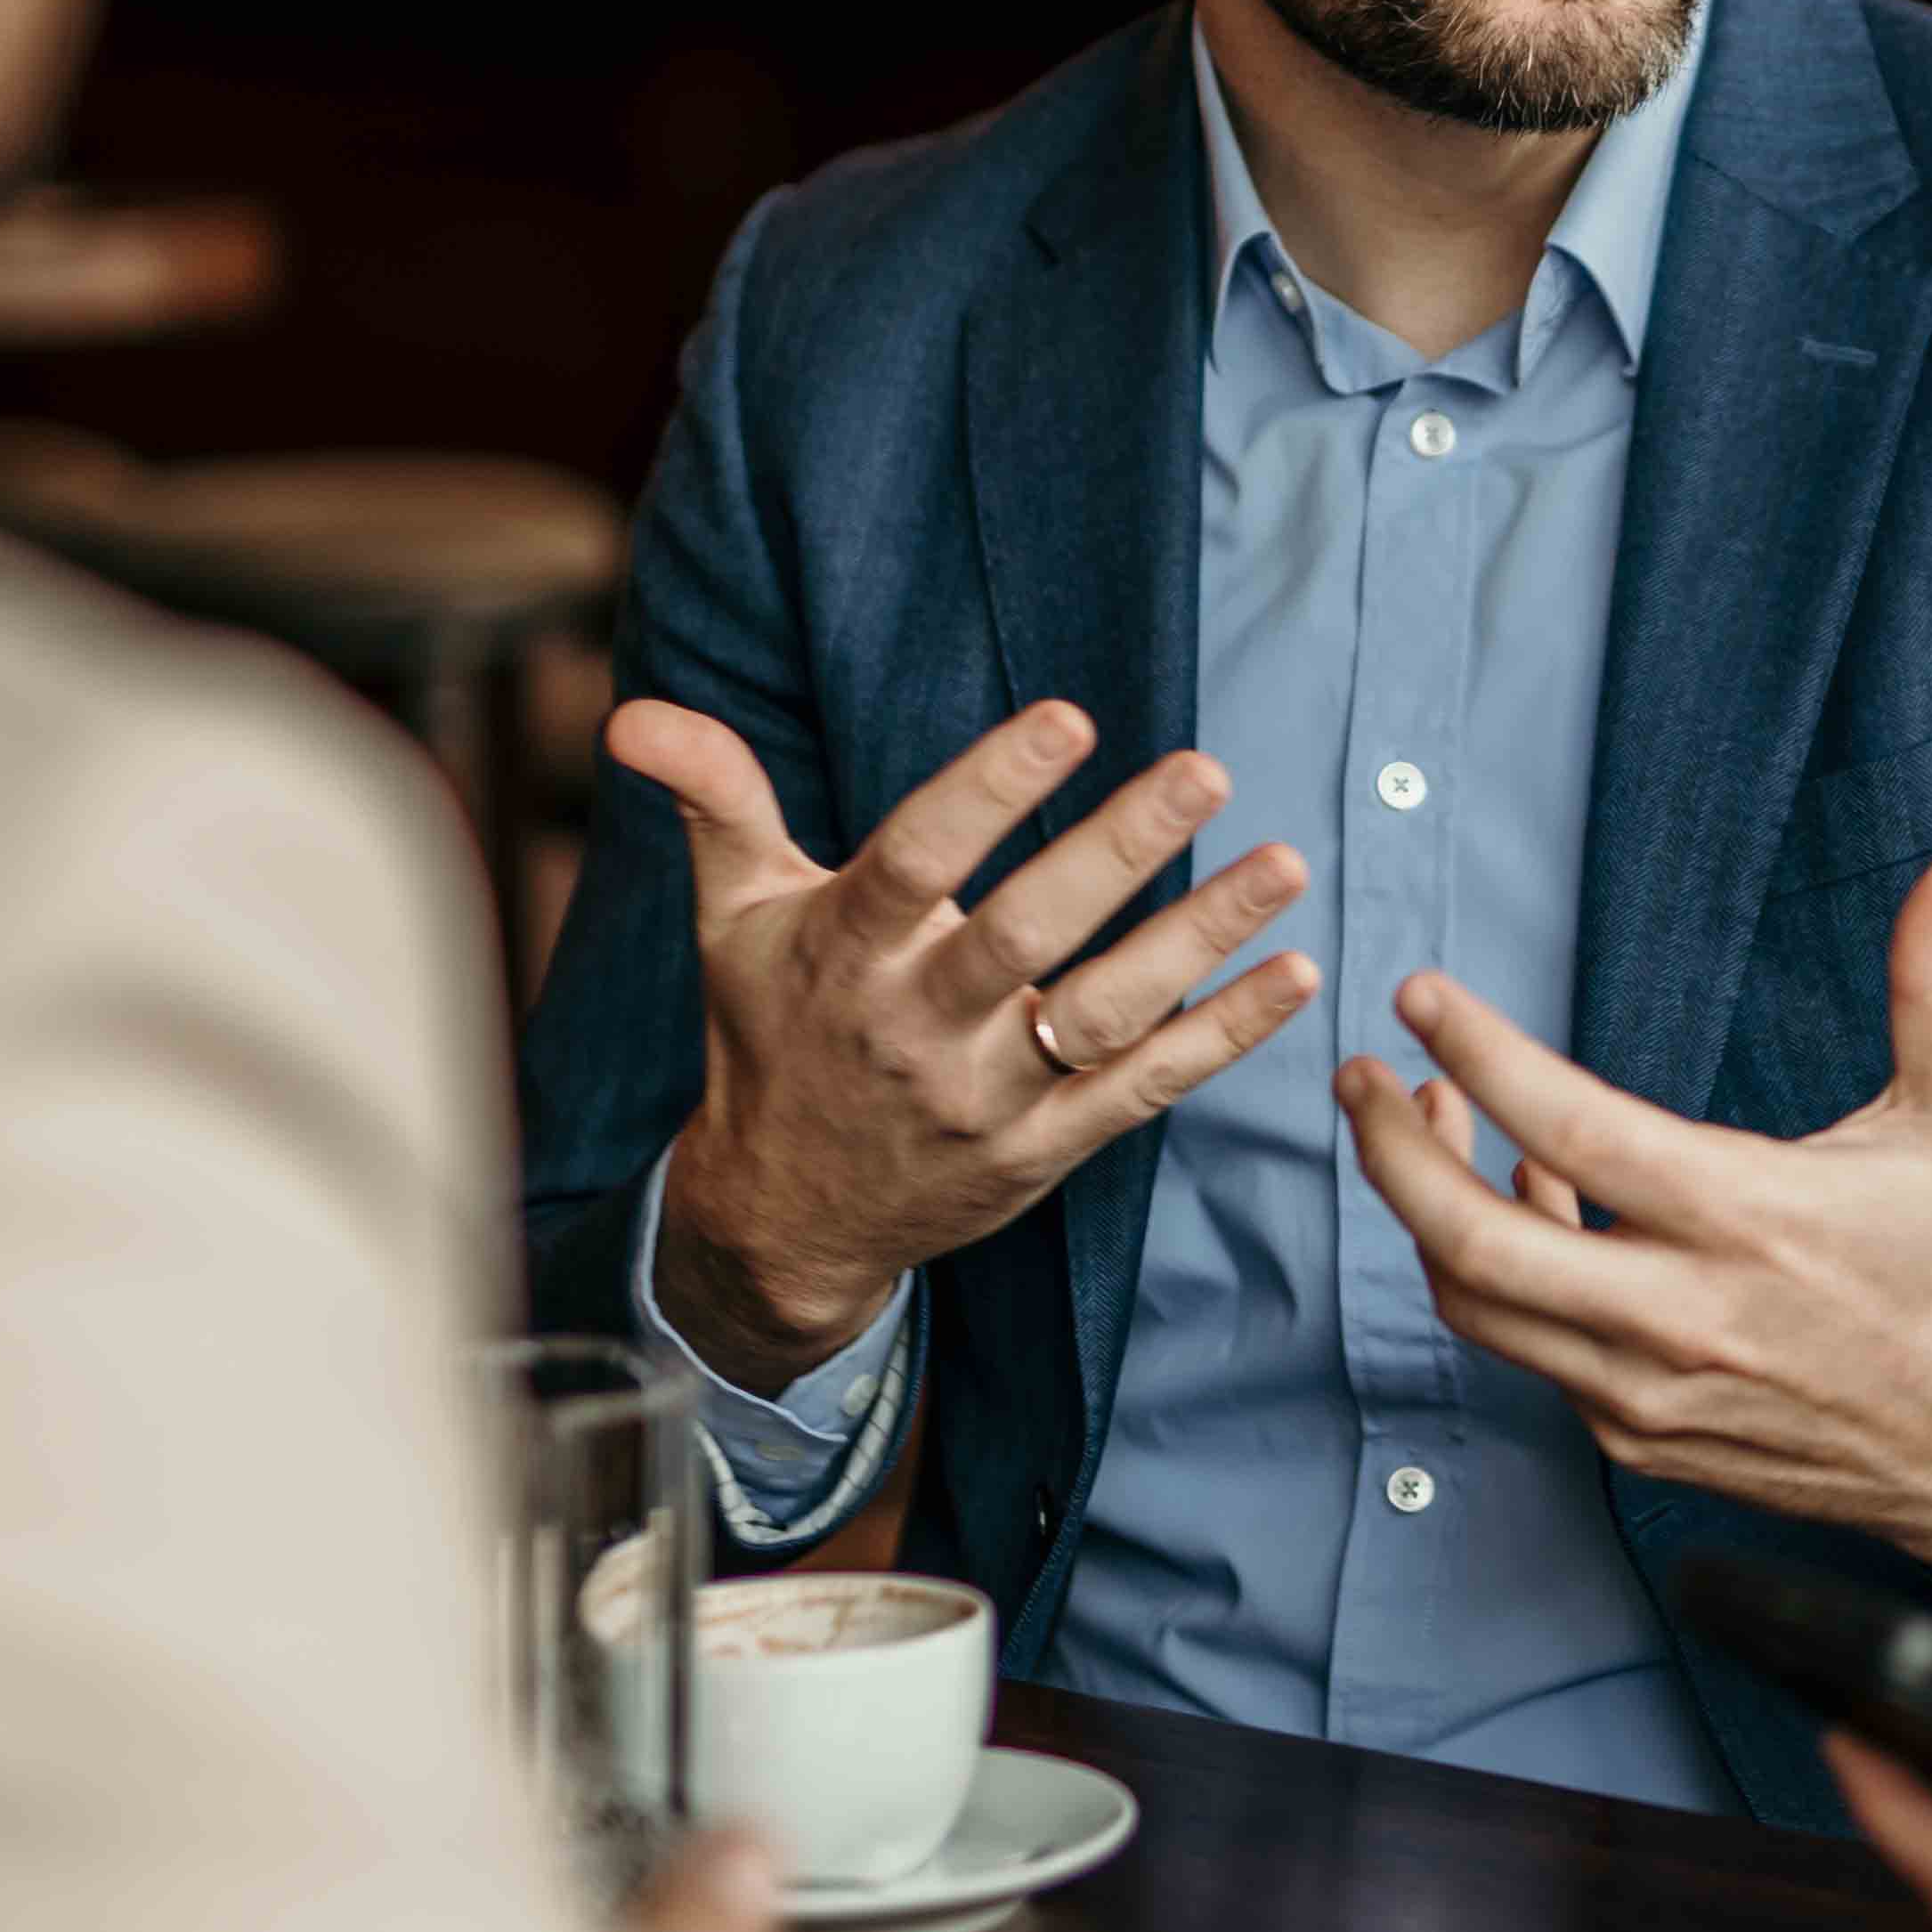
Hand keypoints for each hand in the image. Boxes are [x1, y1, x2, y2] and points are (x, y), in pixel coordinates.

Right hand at [621, 697, 1318, 1389]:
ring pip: (1106, 1014)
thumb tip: (634, 714)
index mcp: (842, 955)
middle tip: (1206, 771)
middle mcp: (915, 1028)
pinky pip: (1147, 1089)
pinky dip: (1226, 1035)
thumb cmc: (771, 1031)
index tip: (1069, 716)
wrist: (784, 1216)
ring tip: (1286, 866)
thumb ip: (715, 801)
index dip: (991, 788)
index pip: (919, 859)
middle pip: (1027, 934)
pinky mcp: (1043, 1151)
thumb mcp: (732, 915)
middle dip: (1120, 850)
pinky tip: (1296, 974)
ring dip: (1203, 939)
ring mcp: (986, 1099)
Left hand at [1331, 850, 1931, 1562]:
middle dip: (1389, 1152)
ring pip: (1480, 1304)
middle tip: (1358, 1078)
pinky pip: (1529, 1347)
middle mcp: (1684, 1315)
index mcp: (1750, 1218)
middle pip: (1472, 1244)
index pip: (1572, 1129)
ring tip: (1424, 1124)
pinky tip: (1522, 1203)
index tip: (1422, 996)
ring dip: (1428, 1211)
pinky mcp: (1640, 1434)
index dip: (1481, 1056)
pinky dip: (1498, 1274)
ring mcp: (1650, 1388)